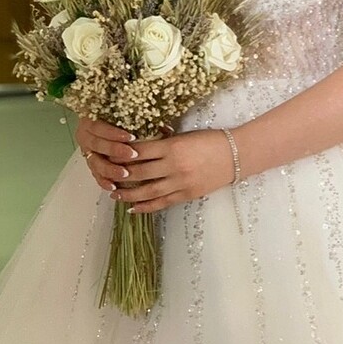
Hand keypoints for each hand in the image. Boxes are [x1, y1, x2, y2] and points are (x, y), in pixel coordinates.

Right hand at [75, 116, 138, 192]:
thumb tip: (162, 125)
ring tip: (125, 174)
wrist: (101, 122)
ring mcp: (87, 152)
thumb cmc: (116, 116)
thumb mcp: (122, 112)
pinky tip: (114, 186)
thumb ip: (135, 116)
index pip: (98, 126)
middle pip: (97, 145)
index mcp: (89, 121)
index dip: (113, 133)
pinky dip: (104, 181)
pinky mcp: (91, 164)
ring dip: (110, 169)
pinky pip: (95, 175)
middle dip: (115, 150)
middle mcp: (85, 137)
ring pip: (95, 162)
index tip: (131, 136)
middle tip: (132, 154)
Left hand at [109, 129, 235, 213]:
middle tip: (106, 175)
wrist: (236, 155)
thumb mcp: (185, 135)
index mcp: (172, 146)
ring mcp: (180, 182)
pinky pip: (162, 202)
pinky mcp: (186, 194)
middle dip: (120, 174)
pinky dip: (146, 206)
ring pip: (147, 191)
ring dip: (128, 194)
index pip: (140, 151)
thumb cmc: (211, 140)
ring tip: (114, 194)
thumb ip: (165, 141)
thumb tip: (141, 144)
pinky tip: (133, 208)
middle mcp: (173, 165)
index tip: (109, 154)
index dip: (122, 154)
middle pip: (139, 172)